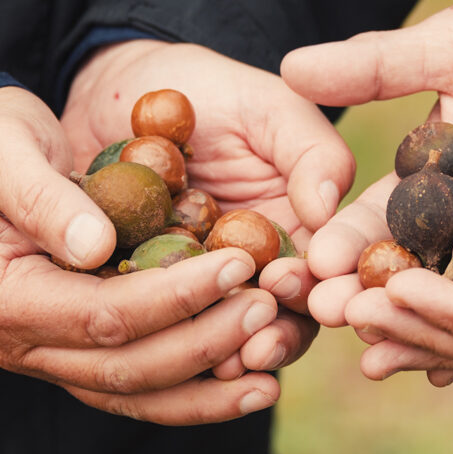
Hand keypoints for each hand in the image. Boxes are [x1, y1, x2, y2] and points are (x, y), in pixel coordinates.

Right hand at [0, 85, 281, 423]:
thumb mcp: (2, 152)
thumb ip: (43, 197)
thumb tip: (96, 245)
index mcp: (7, 299)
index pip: (102, 314)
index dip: (173, 296)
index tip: (235, 264)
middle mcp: (27, 346)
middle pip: (127, 366)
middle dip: (203, 342)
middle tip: (266, 306)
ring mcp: (56, 360)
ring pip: (140, 393)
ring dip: (209, 388)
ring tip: (272, 373)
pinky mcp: (84, 357)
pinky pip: (146, 388)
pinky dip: (199, 393)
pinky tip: (254, 385)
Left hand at [65, 39, 358, 370]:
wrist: (119, 92)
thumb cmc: (210, 91)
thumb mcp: (268, 107)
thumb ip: (309, 151)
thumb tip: (330, 205)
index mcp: (309, 230)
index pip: (333, 270)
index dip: (326, 285)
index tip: (297, 285)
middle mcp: (269, 270)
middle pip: (291, 318)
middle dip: (281, 336)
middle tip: (260, 345)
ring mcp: (212, 291)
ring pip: (233, 338)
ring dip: (233, 354)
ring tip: (224, 362)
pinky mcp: (155, 300)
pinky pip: (169, 333)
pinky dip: (173, 346)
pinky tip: (165, 349)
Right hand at [281, 0, 452, 340]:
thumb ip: (384, 64)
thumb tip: (292, 66)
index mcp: (437, 187)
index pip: (379, 223)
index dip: (346, 245)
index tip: (312, 265)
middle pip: (417, 280)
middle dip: (377, 302)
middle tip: (335, 320)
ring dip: (429, 329)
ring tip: (388, 350)